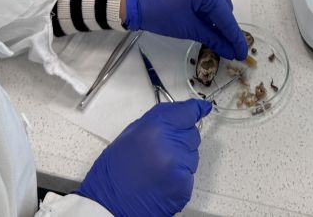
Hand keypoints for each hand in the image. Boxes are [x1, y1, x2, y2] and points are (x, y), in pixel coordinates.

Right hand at [76, 99, 212, 216]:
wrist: (110, 204)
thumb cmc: (115, 171)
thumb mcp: (131, 135)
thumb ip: (157, 121)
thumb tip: (178, 115)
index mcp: (155, 128)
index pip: (187, 113)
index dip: (194, 110)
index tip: (202, 108)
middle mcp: (170, 144)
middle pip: (192, 135)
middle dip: (181, 139)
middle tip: (162, 151)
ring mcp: (179, 166)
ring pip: (192, 155)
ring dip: (181, 159)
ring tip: (158, 169)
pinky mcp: (183, 186)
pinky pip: (189, 175)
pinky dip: (180, 177)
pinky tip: (162, 181)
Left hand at [124, 0, 247, 59]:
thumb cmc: (156, 12)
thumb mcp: (187, 27)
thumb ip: (213, 38)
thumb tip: (229, 50)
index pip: (226, 16)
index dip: (234, 37)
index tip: (241, 52)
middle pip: (222, 3)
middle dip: (222, 23)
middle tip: (221, 42)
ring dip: (212, 9)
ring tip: (204, 24)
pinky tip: (196, 9)